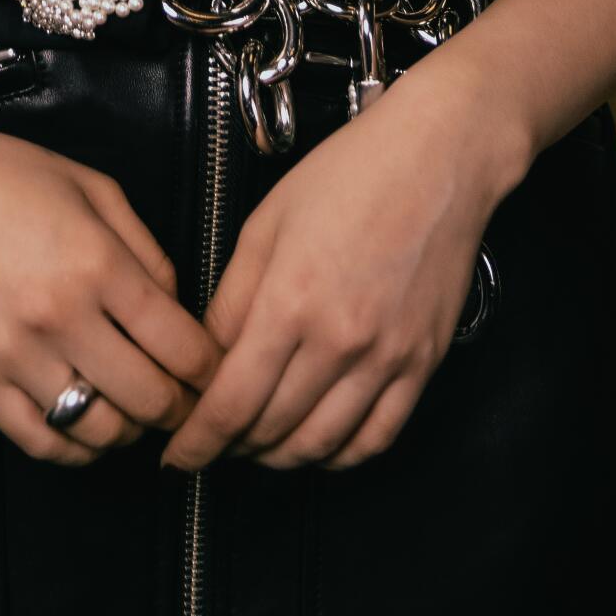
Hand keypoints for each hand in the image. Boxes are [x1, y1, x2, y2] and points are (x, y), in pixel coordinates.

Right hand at [0, 98, 223, 465]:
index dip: (209, 370)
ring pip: (98, 430)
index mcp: (96, 262)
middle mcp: (59, 316)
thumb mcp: (90, 186)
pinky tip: (86, 427)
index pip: (181, 346)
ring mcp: (12, 354)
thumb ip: (144, 248)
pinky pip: (39, 441)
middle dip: (180, 408)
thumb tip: (176, 308)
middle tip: (184, 402)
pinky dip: (75, 448)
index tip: (212, 372)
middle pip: (149, 399)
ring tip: (134, 414)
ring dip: (130, 432)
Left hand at [158, 55, 529, 472]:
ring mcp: (387, 357)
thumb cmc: (350, 174)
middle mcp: (340, 339)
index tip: (176, 457)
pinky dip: (340, 456)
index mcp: (291, 299)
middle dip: (231, 448)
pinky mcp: (422, 363)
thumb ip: (232, 298)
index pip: (231, 402)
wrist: (439, 157)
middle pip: (272, 429)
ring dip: (280, 459)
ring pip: (321, 445)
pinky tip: (318, 445)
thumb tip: (206, 358)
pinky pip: (377, 437)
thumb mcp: (266, 222)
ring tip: (257, 446)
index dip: (197, 441)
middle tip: (211, 444)